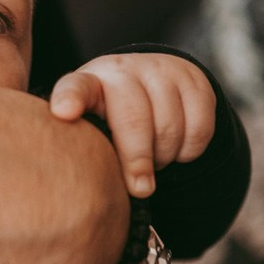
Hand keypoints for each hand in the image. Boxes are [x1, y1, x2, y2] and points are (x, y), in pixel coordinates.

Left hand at [50, 53, 216, 196]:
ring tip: (154, 162)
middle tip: (139, 189)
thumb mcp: (94, 128)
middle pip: (133, 119)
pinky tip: (176, 151)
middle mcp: (124, 71)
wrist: (152, 83)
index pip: (76, 88)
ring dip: (164, 157)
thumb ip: (91, 149)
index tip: (64, 113)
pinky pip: (199, 128)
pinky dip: (190, 151)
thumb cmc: (112, 118)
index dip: (70, 100)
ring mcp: (161, 71)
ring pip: (170, 127)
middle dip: (137, 160)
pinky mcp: (195, 80)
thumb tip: (100, 192)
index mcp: (89, 84)